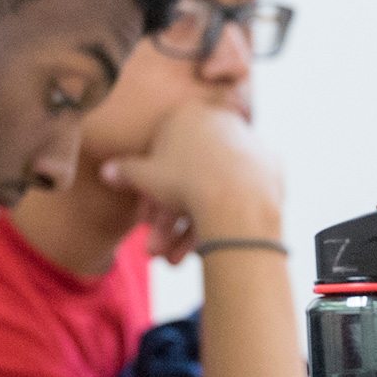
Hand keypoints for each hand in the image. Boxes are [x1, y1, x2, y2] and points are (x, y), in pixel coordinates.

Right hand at [98, 102, 281, 262]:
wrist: (239, 200)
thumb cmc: (185, 181)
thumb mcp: (144, 176)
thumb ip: (124, 170)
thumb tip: (107, 170)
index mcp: (189, 114)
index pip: (161, 156)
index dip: (149, 193)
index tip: (145, 220)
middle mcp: (221, 123)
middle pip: (188, 177)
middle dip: (169, 220)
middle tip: (157, 251)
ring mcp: (248, 146)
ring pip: (211, 190)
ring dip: (189, 230)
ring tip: (176, 261)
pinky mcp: (268, 170)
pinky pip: (236, 195)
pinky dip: (219, 219)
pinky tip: (205, 247)